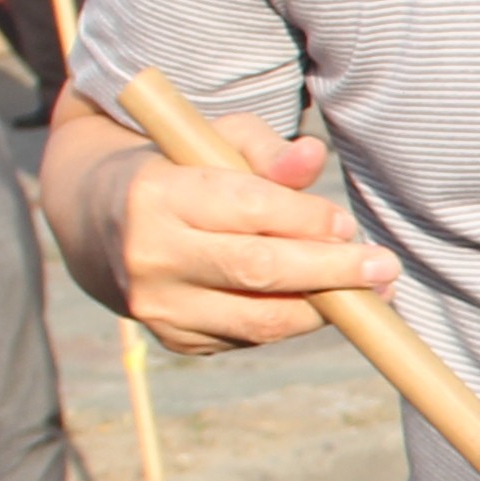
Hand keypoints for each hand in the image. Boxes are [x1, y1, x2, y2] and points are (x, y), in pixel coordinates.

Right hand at [113, 116, 393, 352]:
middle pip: (258, 270)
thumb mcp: (209, 141)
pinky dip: (288, 321)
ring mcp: (157, 306)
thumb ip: (264, 150)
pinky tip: (317, 303)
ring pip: (258, 319)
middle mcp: (149, 256)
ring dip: (323, 309)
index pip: (248, 210)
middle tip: (384, 267)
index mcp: (153, 194)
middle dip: (332, 271)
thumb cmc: (175, 169)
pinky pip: (247, 338)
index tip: (347, 225)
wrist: (95, 222)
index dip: (307, 220)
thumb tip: (312, 158)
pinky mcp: (172, 339)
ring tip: (368, 292)